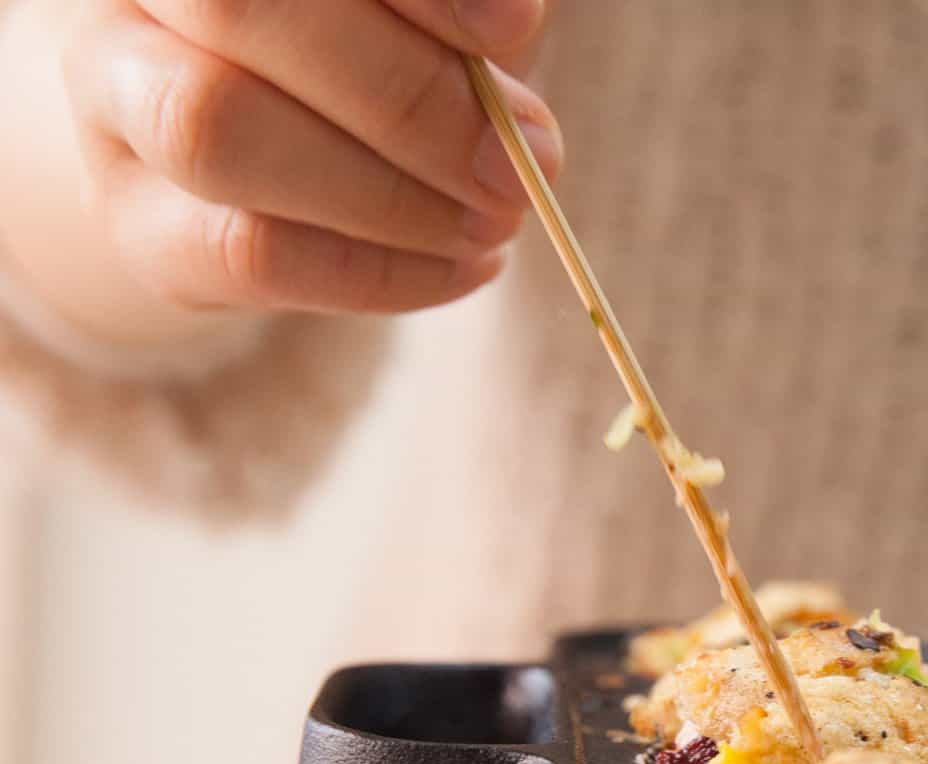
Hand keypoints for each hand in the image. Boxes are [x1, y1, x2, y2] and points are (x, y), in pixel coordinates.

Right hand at [63, 0, 561, 314]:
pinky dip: (381, 271)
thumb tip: (510, 48)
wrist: (243, 153)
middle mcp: (133, 1)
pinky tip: (464, 268)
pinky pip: (248, 252)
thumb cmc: (352, 57)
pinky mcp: (135, 226)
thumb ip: (452, 16)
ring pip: (220, 135)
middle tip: (516, 166)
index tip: (513, 31)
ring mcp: (112, 111)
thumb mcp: (404, 20)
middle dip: (406, 99)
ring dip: (389, 196)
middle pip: (239, 14)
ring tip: (493, 224)